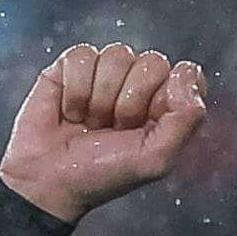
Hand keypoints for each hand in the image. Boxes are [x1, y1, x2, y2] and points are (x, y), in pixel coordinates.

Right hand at [0, 43, 209, 222]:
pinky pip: (83, 55)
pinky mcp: (71, 66)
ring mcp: (105, 73)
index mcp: (165, 107)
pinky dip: (75, 89)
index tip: (145, 127)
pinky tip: (70, 111)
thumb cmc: (102, 174)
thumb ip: (186, 119)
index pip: (185, 76)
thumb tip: (188, 71)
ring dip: (100, 98)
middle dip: (130, 101)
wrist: (48, 181)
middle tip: (114, 129)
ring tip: (90, 123)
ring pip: (117, 54)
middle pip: (152, 61)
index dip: (164, 99)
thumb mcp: (155, 159)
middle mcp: (138, 85)